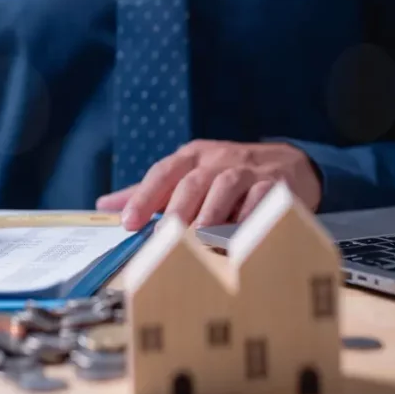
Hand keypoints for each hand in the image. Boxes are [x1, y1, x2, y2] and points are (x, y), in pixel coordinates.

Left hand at [96, 140, 320, 230]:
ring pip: (226, 186)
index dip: (143, 197)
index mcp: (192, 157)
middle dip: (176, 208)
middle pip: (193, 181)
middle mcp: (218, 159)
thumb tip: (105, 206)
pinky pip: (260, 198)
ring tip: (198, 236)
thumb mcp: (190, 174)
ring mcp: (247, 170)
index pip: (163, 173)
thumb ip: (150, 192)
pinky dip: (249, 216)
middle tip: (164, 234)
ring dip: (211, 212)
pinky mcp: (275, 184)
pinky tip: (238, 234)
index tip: (128, 223)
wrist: (288, 164)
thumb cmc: (228, 174)